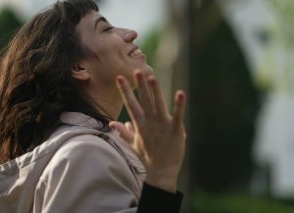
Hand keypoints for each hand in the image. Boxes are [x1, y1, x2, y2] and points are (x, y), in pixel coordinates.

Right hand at [111, 70, 186, 191]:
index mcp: (140, 124)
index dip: (125, 90)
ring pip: (159, 104)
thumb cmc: (147, 158)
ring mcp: (163, 125)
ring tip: (152, 77)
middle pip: (144, 100)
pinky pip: (178, 115)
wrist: (161, 172)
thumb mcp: (132, 144)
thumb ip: (123, 132)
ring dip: (155, 91)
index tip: (119, 78)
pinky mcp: (176, 130)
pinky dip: (179, 104)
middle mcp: (150, 122)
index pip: (131, 104)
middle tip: (137, 71)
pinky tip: (180, 93)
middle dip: (140, 86)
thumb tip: (113, 123)